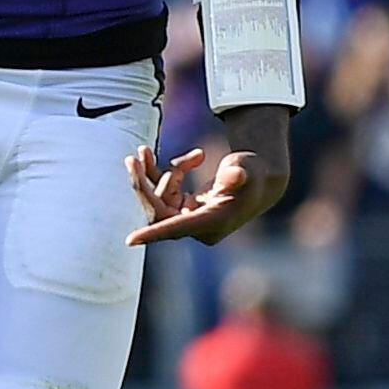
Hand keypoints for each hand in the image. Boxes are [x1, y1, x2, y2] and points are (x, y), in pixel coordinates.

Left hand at [127, 112, 291, 247]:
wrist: (257, 177)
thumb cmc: (254, 174)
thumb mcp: (247, 170)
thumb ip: (238, 175)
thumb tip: (233, 175)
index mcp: (212, 221)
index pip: (178, 228)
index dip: (154, 233)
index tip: (130, 239)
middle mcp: (198, 226)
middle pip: (159, 212)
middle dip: (143, 186)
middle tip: (132, 158)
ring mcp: (189, 217)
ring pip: (157, 199)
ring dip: (148, 174)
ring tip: (143, 150)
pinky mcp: (184, 207)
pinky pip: (161, 192)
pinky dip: (157, 173)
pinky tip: (153, 154)